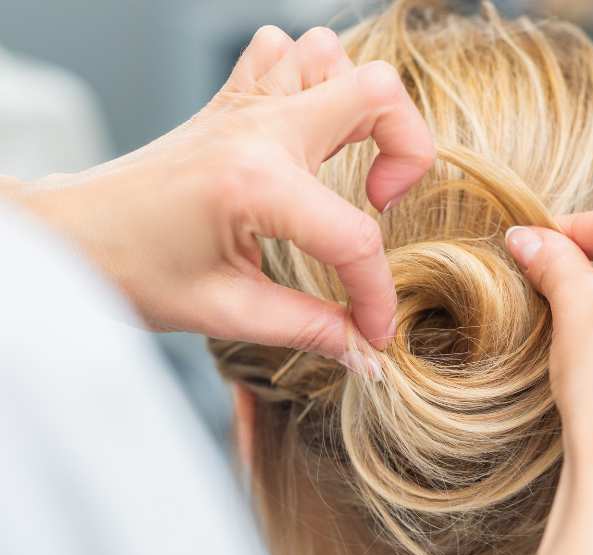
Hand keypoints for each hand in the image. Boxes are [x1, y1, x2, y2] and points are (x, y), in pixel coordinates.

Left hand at [2, 26, 433, 370]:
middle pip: (377, 94)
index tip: (373, 332)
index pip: (354, 237)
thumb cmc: (130, 270)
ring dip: (358, 104)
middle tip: (380, 203)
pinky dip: (311, 79)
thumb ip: (307, 328)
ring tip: (345, 159)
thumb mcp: (223, 311)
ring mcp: (243, 105)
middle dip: (410, 152)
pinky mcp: (231, 101)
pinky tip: (304, 130)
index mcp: (256, 182)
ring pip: (332, 55)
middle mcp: (257, 128)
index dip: (377, 294)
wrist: (70, 235)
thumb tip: (363, 351)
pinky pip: (285, 52)